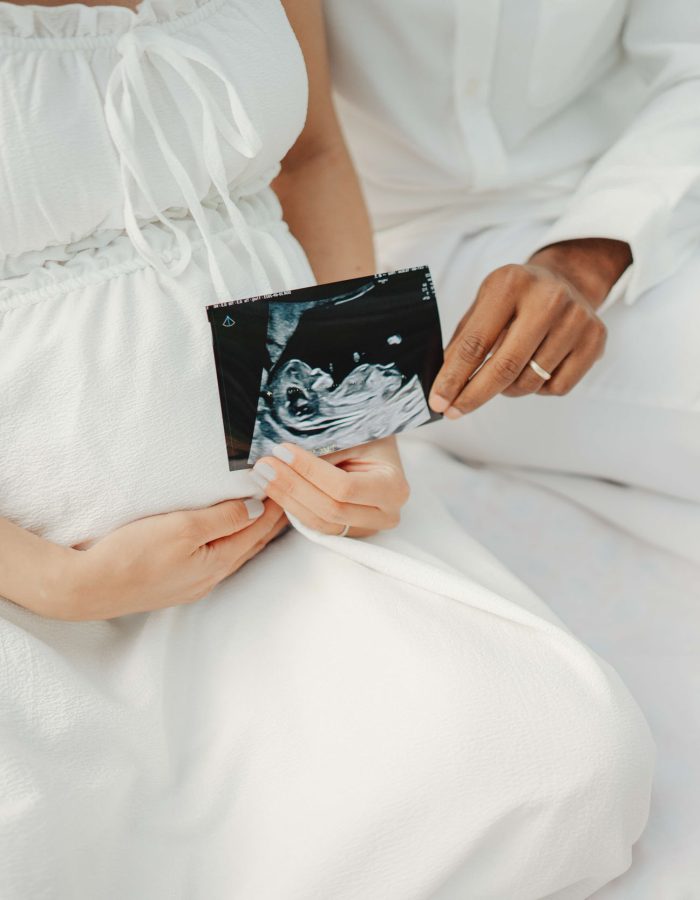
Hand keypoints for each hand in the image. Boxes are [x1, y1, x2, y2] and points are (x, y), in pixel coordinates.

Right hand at [54, 498, 286, 620]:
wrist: (86, 587)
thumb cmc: (131, 557)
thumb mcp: (183, 528)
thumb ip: (224, 518)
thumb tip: (256, 508)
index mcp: (217, 564)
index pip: (257, 530)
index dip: (274, 507)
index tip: (287, 485)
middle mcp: (209, 577)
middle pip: (249, 544)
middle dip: (269, 521)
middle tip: (285, 497)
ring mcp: (190, 583)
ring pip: (232, 552)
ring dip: (249, 531)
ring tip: (263, 513)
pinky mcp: (173, 581)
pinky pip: (212, 558)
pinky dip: (226, 540)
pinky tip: (222, 535)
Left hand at [249, 436, 409, 537]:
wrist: (380, 445)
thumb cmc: (369, 435)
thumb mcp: (354, 435)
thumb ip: (325, 449)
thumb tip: (285, 456)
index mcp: (393, 489)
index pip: (344, 487)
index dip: (309, 471)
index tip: (283, 451)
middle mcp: (385, 515)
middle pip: (330, 509)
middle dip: (292, 486)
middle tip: (266, 464)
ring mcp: (366, 527)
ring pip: (319, 522)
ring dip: (287, 498)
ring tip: (264, 475)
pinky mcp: (347, 531)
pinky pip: (315, 525)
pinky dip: (292, 506)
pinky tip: (274, 488)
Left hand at [429, 239, 631, 416]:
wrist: (566, 280)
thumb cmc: (515, 299)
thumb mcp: (483, 305)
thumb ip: (464, 342)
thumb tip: (443, 386)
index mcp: (510, 284)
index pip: (475, 343)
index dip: (453, 378)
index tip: (438, 402)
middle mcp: (548, 298)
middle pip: (505, 367)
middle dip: (474, 395)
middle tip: (455, 410)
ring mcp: (576, 319)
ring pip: (530, 382)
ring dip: (508, 389)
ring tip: (505, 374)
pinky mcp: (595, 339)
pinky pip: (557, 387)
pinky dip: (538, 388)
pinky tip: (535, 368)